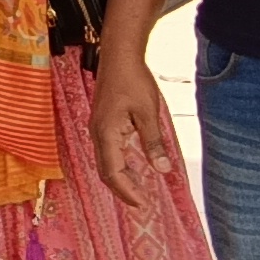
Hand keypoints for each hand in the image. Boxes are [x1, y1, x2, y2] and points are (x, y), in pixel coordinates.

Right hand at [89, 39, 182, 208]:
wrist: (118, 55)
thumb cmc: (133, 80)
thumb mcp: (148, 112)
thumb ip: (153, 142)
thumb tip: (162, 169)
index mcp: (106, 132)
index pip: (113, 171)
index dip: (127, 190)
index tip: (143, 204)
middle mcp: (97, 133)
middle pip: (105, 170)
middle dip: (122, 189)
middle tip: (141, 203)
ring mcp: (97, 127)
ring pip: (105, 161)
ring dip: (120, 178)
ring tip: (139, 190)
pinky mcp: (102, 122)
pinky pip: (108, 151)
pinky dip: (119, 164)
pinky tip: (134, 167)